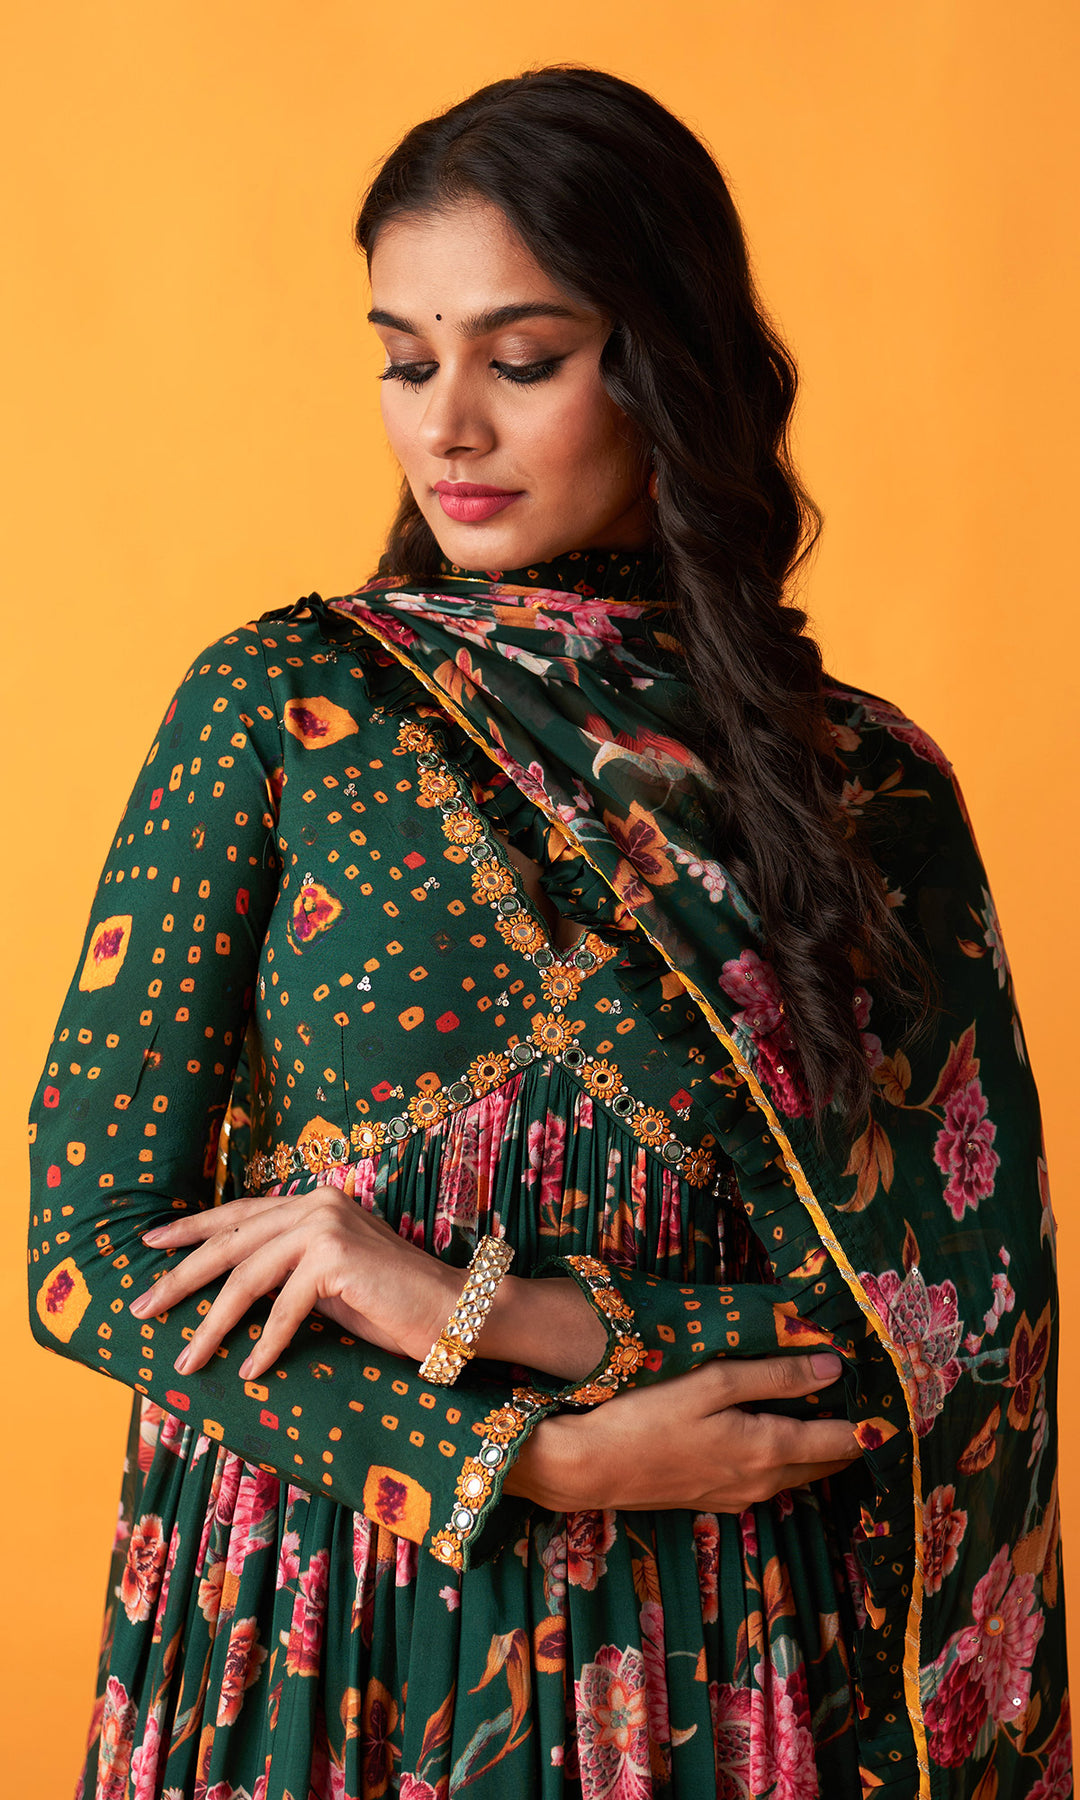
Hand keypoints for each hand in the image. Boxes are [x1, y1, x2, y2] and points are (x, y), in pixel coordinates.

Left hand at [127, 1189, 460, 1378]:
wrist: (455, 1310)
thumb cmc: (391, 1304)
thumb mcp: (327, 1281)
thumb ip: (286, 1272)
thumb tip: (226, 1293)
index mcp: (312, 1201)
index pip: (238, 1214)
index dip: (192, 1230)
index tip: (150, 1245)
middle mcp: (315, 1203)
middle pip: (230, 1243)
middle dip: (181, 1278)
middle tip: (141, 1309)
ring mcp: (326, 1226)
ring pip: (247, 1278)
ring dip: (212, 1325)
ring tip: (186, 1362)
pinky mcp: (337, 1258)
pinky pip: (284, 1308)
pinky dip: (265, 1344)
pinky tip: (251, 1370)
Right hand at [504, 1353, 860, 1512]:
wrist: (590, 1467)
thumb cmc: (648, 1416)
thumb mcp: (713, 1383)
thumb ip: (775, 1375)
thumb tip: (833, 1367)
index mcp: (770, 1450)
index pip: (844, 1441)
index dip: (874, 1422)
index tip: (900, 1401)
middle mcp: (765, 1482)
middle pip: (828, 1462)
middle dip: (852, 1434)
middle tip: (871, 1400)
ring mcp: (740, 1495)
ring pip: (799, 1471)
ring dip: (820, 1445)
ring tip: (830, 1408)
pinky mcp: (717, 1498)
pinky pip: (770, 1478)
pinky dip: (788, 1455)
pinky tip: (777, 1429)